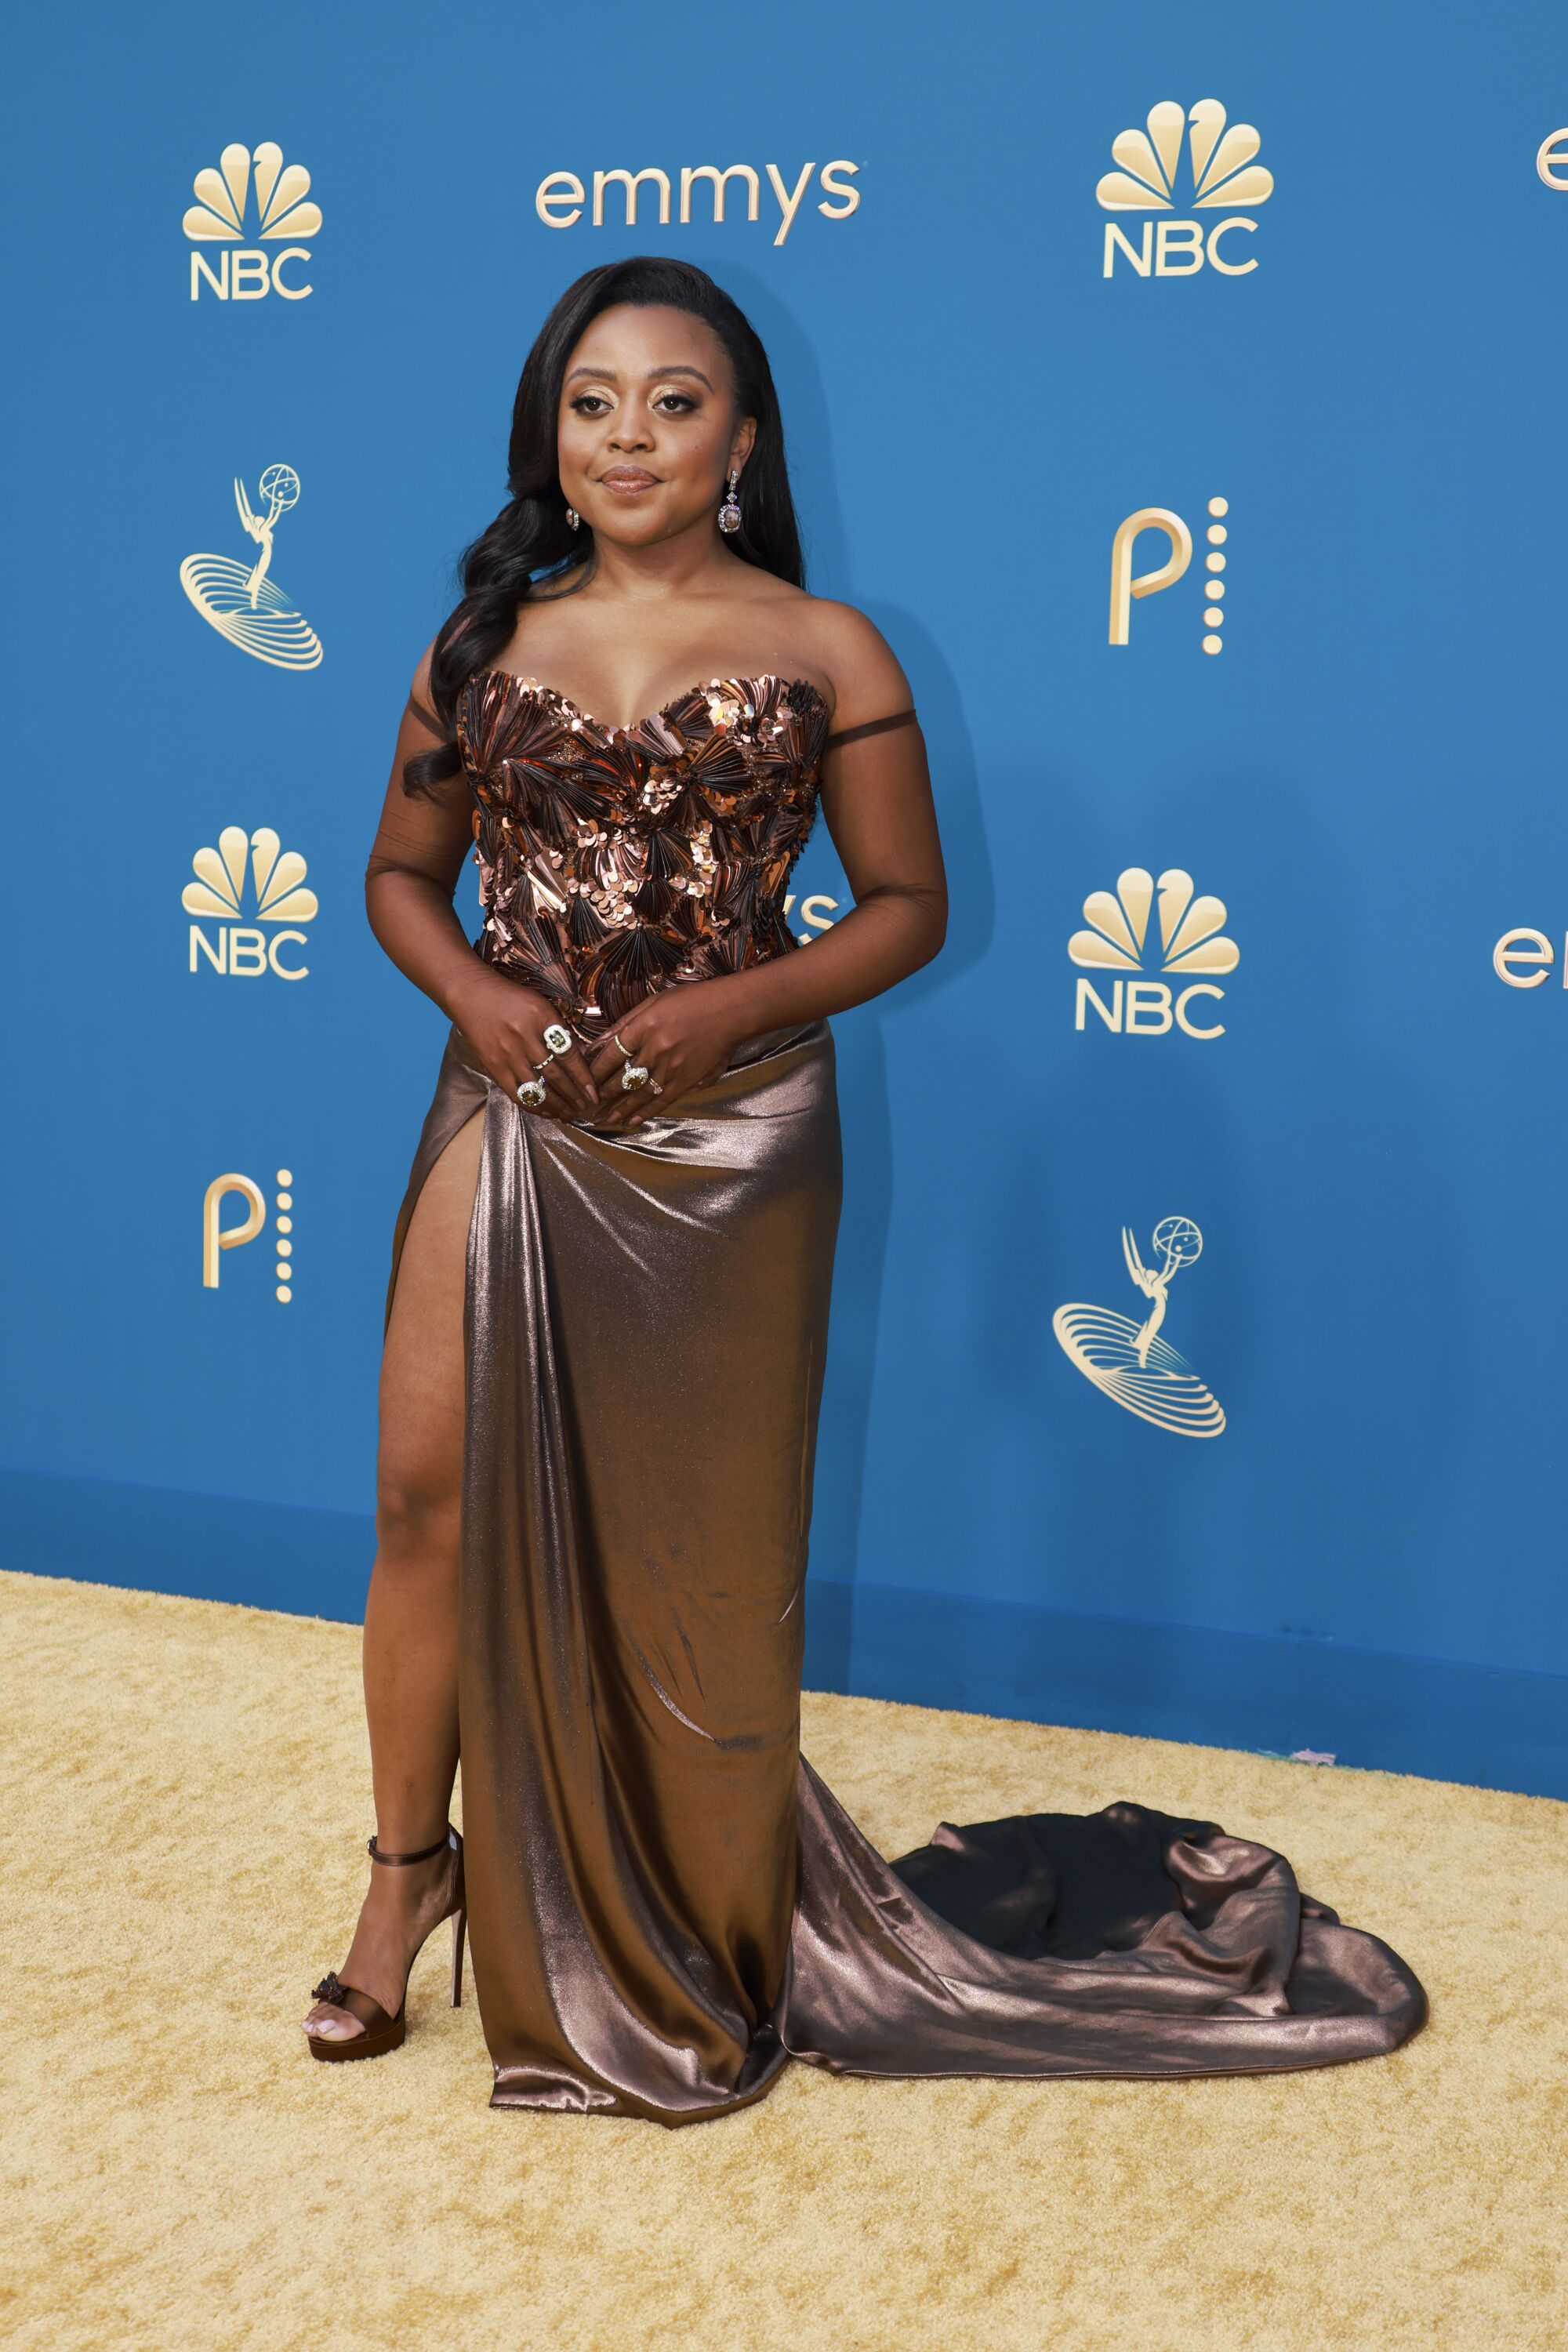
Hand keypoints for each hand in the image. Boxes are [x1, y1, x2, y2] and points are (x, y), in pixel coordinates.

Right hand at [447, 968, 600, 1120]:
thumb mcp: (541, 1005)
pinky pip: (517, 1093)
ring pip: (537, 1088)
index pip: (569, 1053)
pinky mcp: (493, 1067)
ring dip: (557, 1106)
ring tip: (569, 1115)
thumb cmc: (512, 999)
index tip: (594, 1093)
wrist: (472, 995)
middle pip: (555, 1074)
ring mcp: (507, 1055)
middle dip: (573, 1096)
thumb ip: (558, 1029)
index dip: (583, 1077)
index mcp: (542, 1018)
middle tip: (586, 1109)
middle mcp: (525, 1038)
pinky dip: (534, 1106)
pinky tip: (547, 1113)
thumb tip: (581, 1059)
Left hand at [586, 982, 748, 1127]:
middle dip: (602, 1092)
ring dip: (619, 1108)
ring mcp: (671, 1068)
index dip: (594, 1068)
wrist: (731, 1012)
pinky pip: (660, 1100)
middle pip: (621, 1076)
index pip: (611, 1053)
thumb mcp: (654, 1002)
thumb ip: (626, 1023)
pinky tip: (630, 1122)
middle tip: (587, 1102)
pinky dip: (643, 1113)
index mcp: (645, 1026)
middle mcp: (656, 1050)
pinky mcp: (685, 1081)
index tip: (583, 1078)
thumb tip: (600, 1042)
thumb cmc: (692, 1001)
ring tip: (604, 1117)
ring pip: (638, 1093)